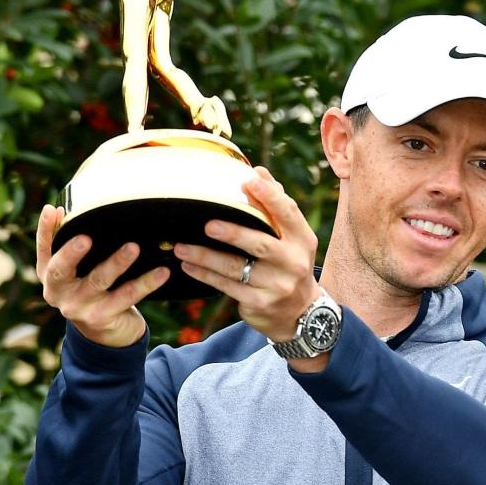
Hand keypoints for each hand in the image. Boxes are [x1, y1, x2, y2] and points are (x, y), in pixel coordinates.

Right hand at [36, 204, 168, 346]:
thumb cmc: (90, 289)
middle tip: (86, 238)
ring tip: (133, 248)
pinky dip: (146, 282)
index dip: (45, 229)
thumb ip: (68, 243)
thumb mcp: (75, 270)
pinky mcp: (102, 317)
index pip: (44, 249)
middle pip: (61, 270)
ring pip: (99, 281)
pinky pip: (128, 296)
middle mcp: (58, 293)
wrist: (105, 332)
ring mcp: (79, 307)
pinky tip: (162, 272)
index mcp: (49, 276)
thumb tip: (64, 209)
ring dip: (117, 262)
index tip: (54, 209)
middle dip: (71, 253)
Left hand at [174, 167, 320, 343]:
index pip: (288, 213)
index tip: (248, 180)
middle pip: (260, 244)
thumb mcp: (293, 237)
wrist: (302, 312)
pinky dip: (206, 276)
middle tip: (208, 225)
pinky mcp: (260, 303)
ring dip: (207, 257)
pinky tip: (189, 266)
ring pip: (237, 268)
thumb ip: (275, 206)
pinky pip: (228, 287)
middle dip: (233, 233)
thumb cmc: (289, 262)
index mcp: (302, 239)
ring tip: (182, 248)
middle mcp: (293, 262)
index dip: (269, 196)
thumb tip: (258, 172)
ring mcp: (277, 285)